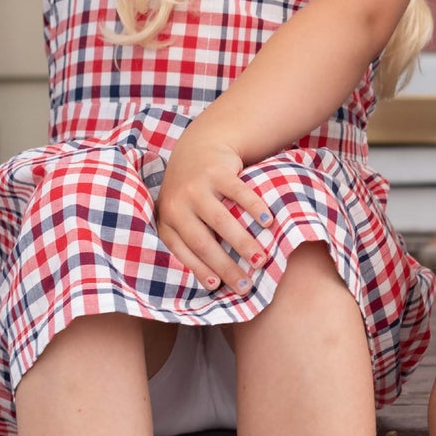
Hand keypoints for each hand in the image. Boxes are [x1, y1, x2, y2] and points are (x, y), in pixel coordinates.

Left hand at [155, 131, 271, 292]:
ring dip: (242, 242)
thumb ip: (189, 238)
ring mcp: (196, 187)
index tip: (218, 287)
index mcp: (167, 220)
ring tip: (260, 259)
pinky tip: (268, 222)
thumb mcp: (181, 214)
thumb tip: (212, 282)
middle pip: (203, 242)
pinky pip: (238, 193)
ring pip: (221, 221)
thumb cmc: (192, 192)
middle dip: (226, 266)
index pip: (183, 252)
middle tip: (246, 284)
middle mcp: (177, 204)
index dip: (200, 270)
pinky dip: (254, 208)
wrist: (197, 147)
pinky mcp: (216, 171)